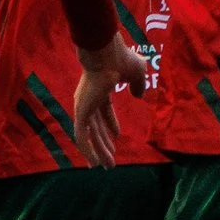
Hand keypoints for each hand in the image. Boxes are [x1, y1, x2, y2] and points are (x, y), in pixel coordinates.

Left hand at [73, 36, 153, 166]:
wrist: (106, 53)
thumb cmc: (121, 59)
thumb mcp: (137, 72)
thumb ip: (138, 85)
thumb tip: (138, 95)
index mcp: (100, 89)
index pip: (103, 110)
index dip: (110, 124)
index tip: (117, 136)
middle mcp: (89, 99)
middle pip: (96, 126)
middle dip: (103, 143)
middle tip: (110, 158)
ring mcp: (83, 106)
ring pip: (90, 134)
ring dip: (99, 151)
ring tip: (107, 166)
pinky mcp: (80, 111)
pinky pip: (82, 136)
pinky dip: (88, 150)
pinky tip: (95, 162)